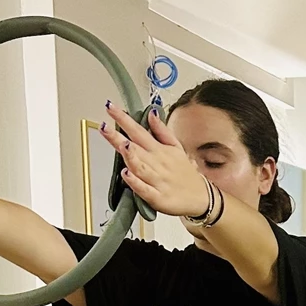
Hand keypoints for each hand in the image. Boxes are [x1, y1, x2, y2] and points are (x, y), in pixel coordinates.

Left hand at [99, 102, 209, 217]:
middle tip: (104, 126)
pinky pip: (144, 189)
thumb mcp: (176, 147)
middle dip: (118, 136)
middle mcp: (156, 163)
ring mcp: (157, 180)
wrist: (201, 197)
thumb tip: (151, 114)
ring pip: (140, 167)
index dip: (123, 119)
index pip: (138, 131)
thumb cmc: (185, 173)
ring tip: (121, 145)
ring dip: (130, 156)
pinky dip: (135, 182)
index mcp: (158, 150)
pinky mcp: (157, 197)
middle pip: (134, 147)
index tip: (110, 108)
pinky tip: (126, 174)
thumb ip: (161, 131)